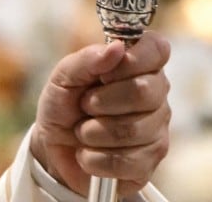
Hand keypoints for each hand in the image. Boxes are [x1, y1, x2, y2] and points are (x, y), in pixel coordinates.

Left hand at [30, 32, 170, 194]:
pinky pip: (127, 161)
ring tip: (83, 130)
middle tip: (85, 105)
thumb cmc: (64, 103)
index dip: (131, 60)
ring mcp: (157, 129)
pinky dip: (95, 158)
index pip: (157, 50)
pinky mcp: (149, 162)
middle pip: (142, 92)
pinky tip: (89, 153)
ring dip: (93, 132)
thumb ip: (87, 59)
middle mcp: (156, 94)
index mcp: (140, 64)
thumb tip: (117, 48)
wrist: (54, 147)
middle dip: (101, 101)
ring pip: (132, 130)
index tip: (104, 74)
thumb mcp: (64, 76)